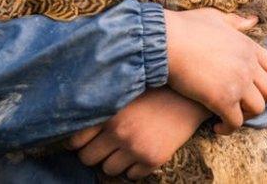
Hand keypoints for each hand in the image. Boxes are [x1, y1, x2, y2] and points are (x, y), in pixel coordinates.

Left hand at [66, 87, 209, 179]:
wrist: (191, 96)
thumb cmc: (156, 90)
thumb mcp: (126, 91)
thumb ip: (103, 106)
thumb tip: (75, 124)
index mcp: (109, 112)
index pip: (75, 140)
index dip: (78, 142)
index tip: (85, 139)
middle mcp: (119, 131)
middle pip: (88, 158)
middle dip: (94, 153)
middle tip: (105, 144)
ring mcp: (136, 147)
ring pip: (108, 169)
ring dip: (114, 161)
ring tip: (126, 146)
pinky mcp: (153, 159)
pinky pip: (131, 176)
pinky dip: (134, 167)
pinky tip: (142, 150)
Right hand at [164, 8, 266, 134]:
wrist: (165, 41)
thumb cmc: (184, 27)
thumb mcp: (215, 17)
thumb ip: (235, 22)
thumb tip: (252, 20)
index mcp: (248, 47)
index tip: (256, 89)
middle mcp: (248, 66)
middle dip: (259, 100)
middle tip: (242, 105)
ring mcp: (237, 83)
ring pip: (257, 109)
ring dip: (245, 115)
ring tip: (229, 115)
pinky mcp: (222, 100)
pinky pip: (235, 122)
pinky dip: (228, 128)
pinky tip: (216, 126)